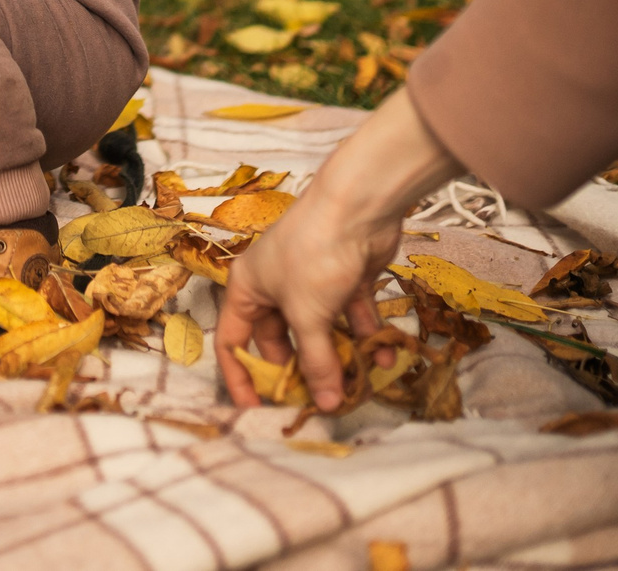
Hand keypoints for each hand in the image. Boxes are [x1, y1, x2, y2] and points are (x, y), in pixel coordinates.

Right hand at [215, 89, 459, 410]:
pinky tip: (384, 355)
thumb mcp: (308, 314)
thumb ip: (316, 362)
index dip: (242, 376)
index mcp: (248, 289)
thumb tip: (327, 405)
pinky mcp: (344, 279)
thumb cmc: (313, 254)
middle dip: (302, 371)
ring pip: (321, 332)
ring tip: (359, 386)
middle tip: (319, 402)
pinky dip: (366, 336)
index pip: (233, 341)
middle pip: (282, 341)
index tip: (257, 409)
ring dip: (341, 358)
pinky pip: (351, 318)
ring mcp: (312, 283)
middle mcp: (275, 286)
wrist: (358, 206)